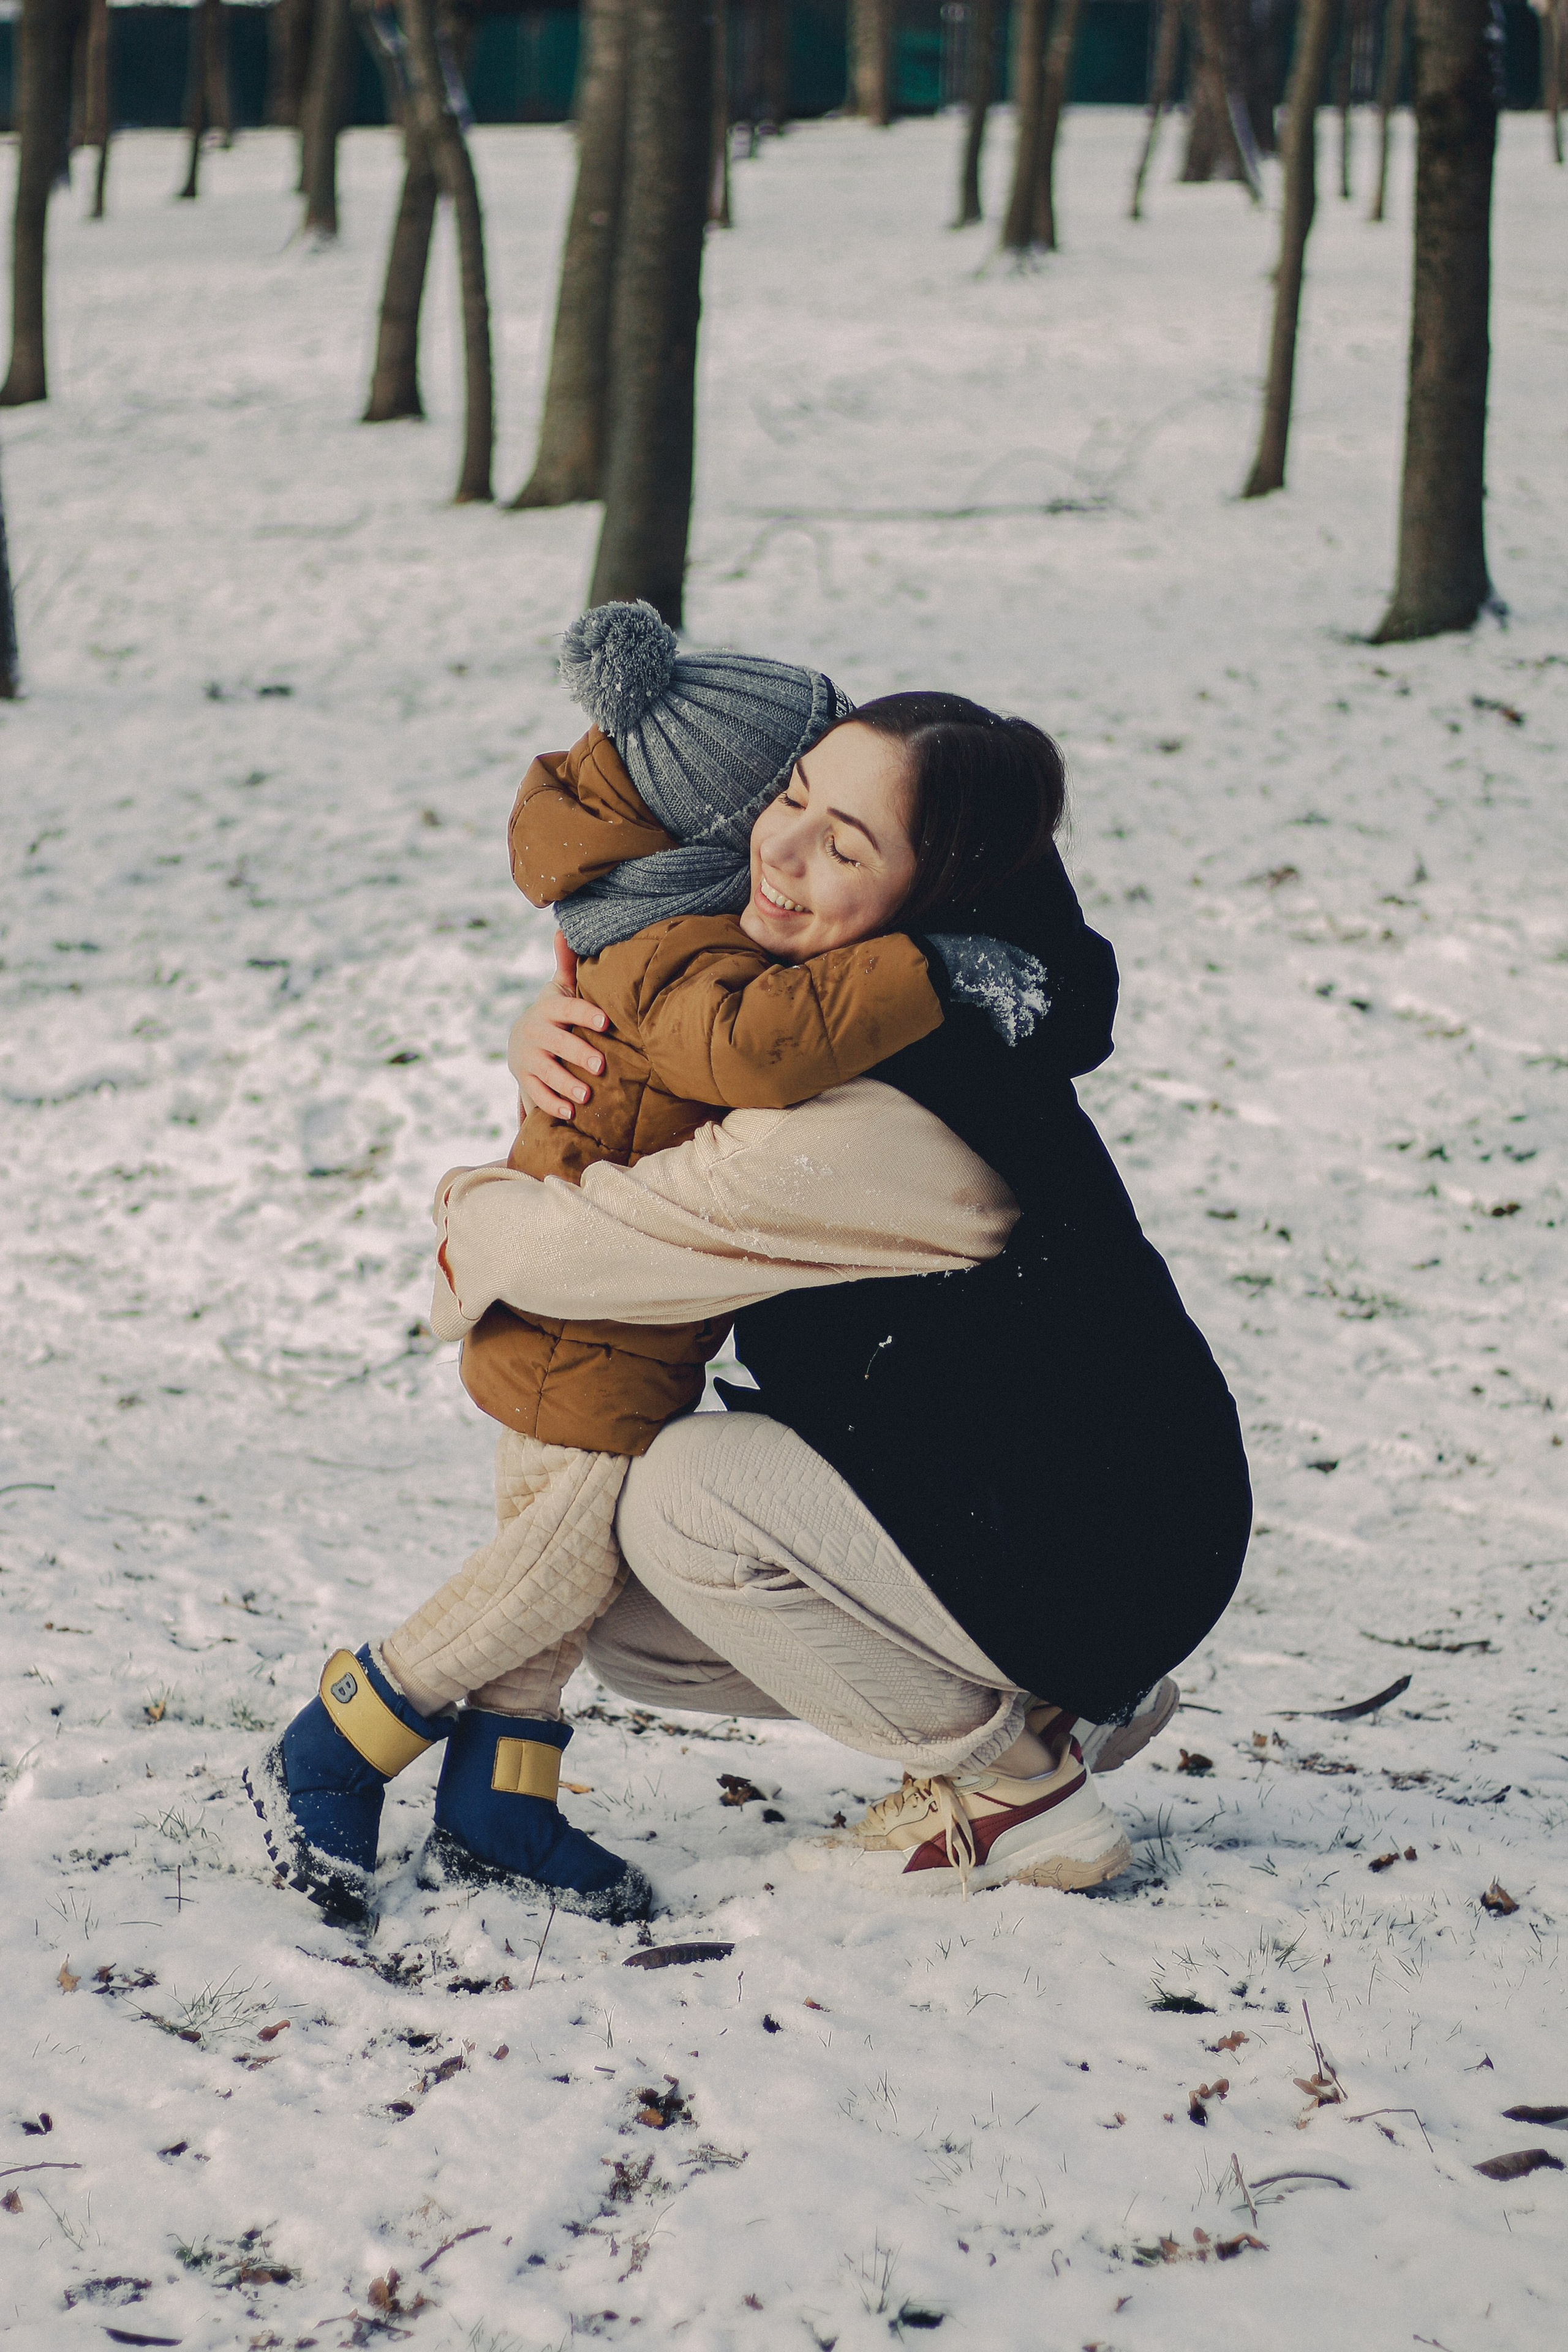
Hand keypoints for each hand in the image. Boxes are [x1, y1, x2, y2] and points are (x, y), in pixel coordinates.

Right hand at [508, 931, 607, 1120]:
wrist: (523, 1038)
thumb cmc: (556, 1012)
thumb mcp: (560, 989)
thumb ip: (567, 965)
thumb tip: (564, 930)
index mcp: (549, 1009)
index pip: (567, 1009)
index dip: (585, 1013)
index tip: (605, 1022)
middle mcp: (535, 1033)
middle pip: (556, 1043)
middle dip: (578, 1054)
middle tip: (601, 1066)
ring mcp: (528, 1059)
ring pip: (546, 1072)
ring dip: (565, 1084)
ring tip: (587, 1096)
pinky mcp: (526, 1080)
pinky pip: (537, 1094)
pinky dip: (552, 1104)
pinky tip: (571, 1114)